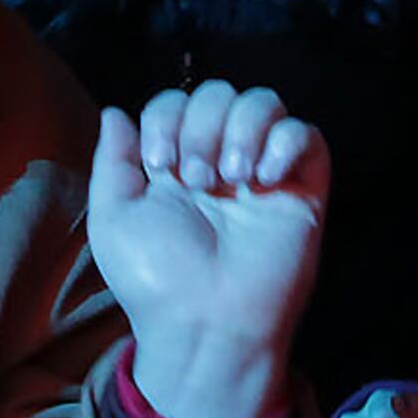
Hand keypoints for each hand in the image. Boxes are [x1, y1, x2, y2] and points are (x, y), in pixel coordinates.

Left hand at [87, 81, 327, 417]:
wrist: (203, 323)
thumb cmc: (155, 280)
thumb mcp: (114, 219)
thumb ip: (112, 162)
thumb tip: (115, 113)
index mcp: (176, 163)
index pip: (176, 103)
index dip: (166, 117)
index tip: (159, 163)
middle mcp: (220, 161)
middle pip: (218, 94)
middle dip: (201, 125)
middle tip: (196, 179)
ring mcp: (262, 173)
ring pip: (264, 103)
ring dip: (241, 128)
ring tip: (231, 177)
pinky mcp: (301, 190)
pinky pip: (306, 135)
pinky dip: (284, 141)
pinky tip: (263, 177)